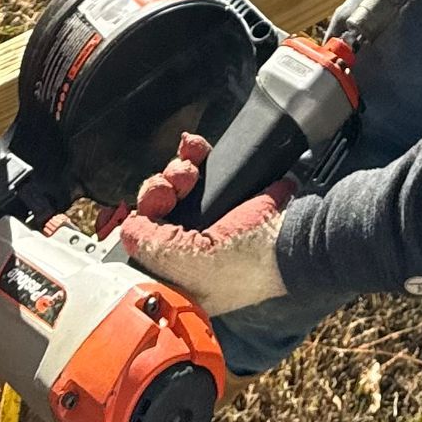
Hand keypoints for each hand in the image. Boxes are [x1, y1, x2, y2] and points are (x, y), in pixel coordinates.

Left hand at [119, 132, 291, 318]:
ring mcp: (206, 215)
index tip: (140, 211)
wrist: (291, 235)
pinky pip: (197, 164)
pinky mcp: (222, 190)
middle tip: (170, 189)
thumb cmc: (250, 264)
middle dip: (157, 191)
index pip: (141, 242)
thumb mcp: (194, 266)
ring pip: (172, 183)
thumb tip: (130, 227)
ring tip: (189, 171)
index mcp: (176, 272)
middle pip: (154, 208)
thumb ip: (154, 249)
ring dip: (175, 170)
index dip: (136, 221)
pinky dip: (192, 152)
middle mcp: (187, 243)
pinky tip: (194, 149)